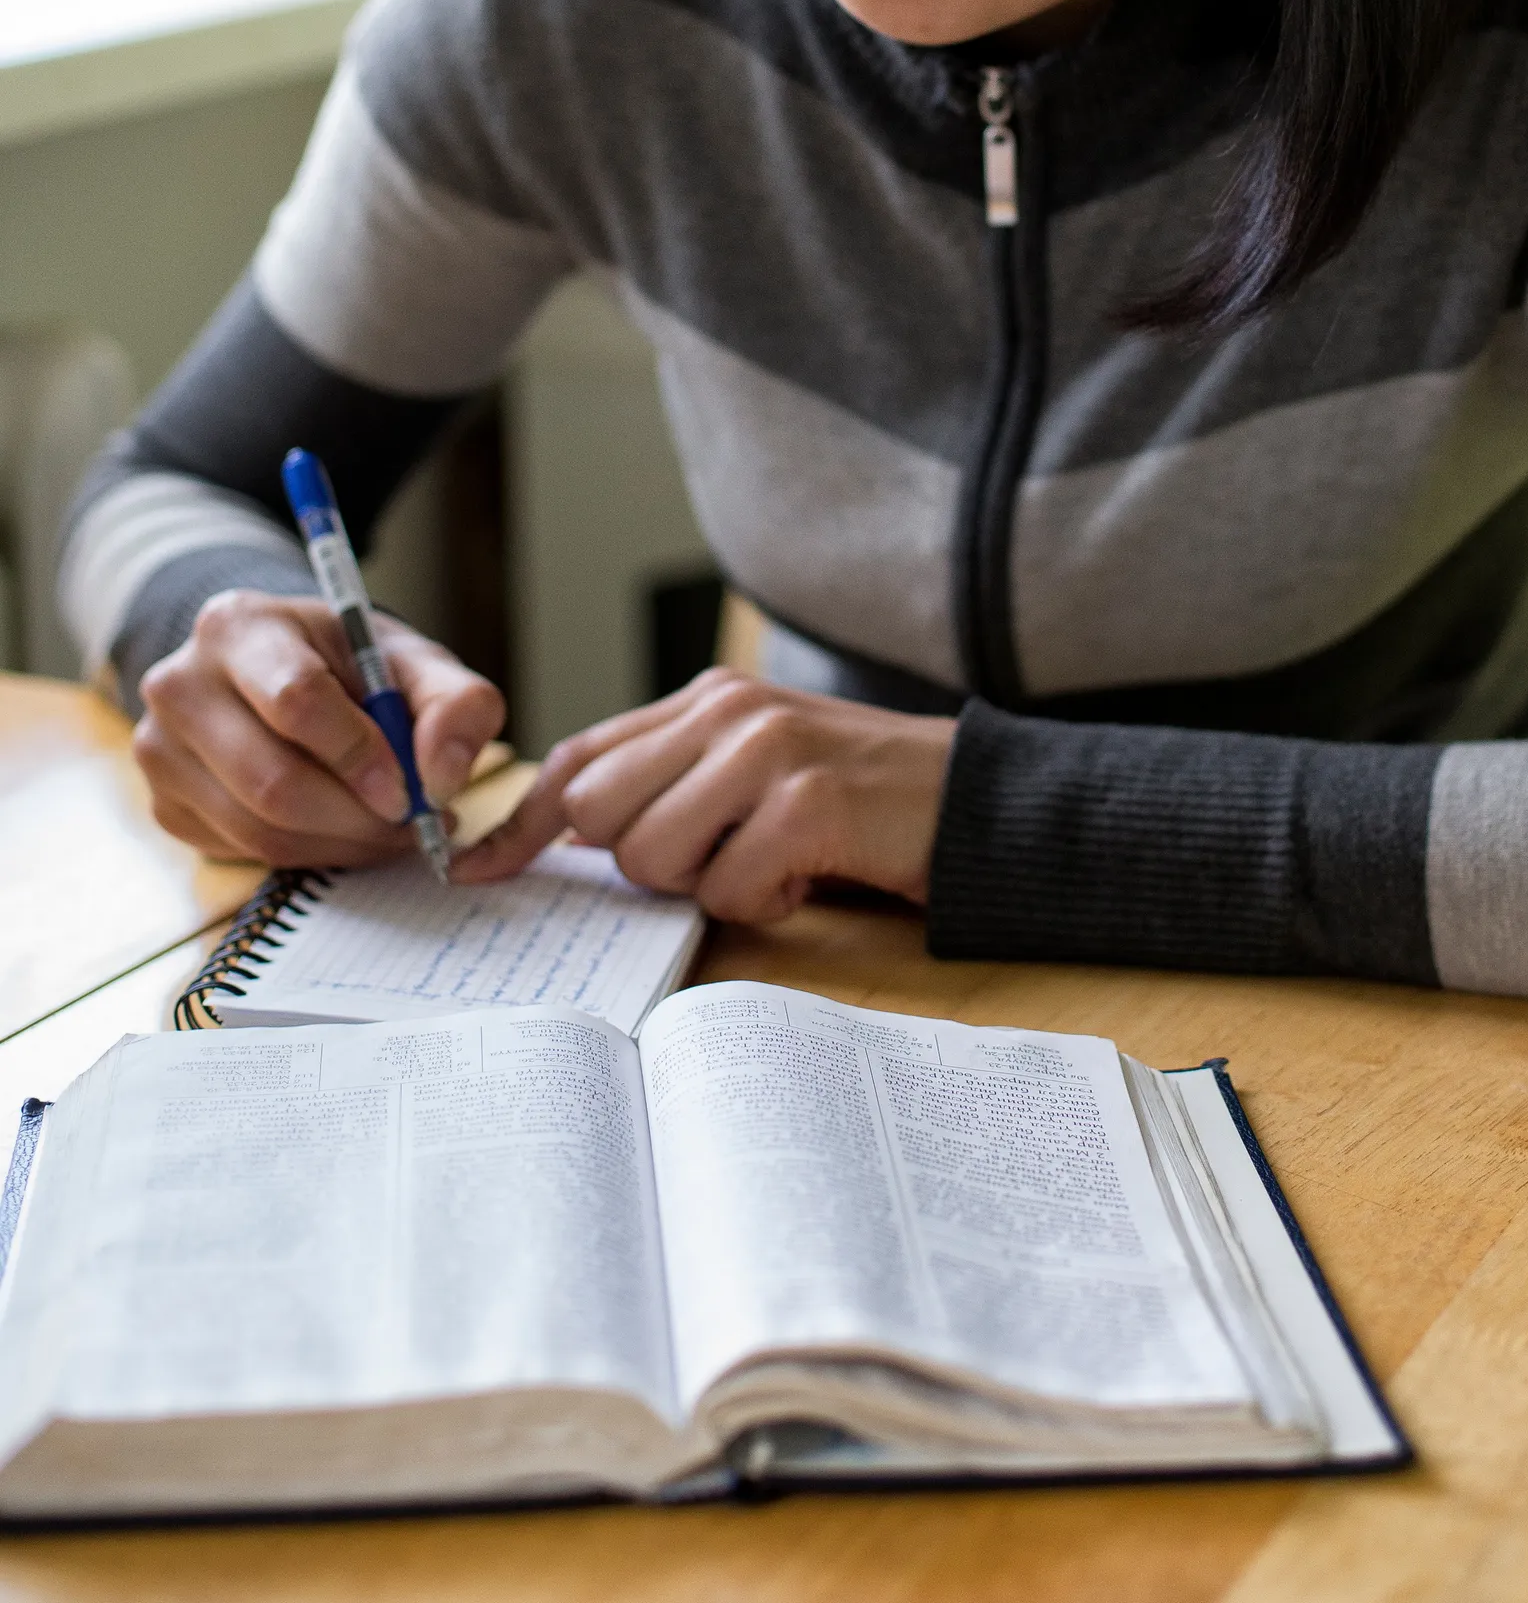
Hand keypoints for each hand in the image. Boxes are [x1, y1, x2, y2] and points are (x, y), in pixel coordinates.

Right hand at [134, 590, 503, 868]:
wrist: (284, 675)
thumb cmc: (353, 667)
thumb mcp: (414, 662)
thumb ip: (457, 705)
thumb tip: (442, 777)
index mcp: (238, 626)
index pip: (297, 700)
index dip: (360, 755)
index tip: (409, 790)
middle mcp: (180, 684)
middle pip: (272, 780)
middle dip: (358, 817)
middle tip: (415, 824)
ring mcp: (160, 749)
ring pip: (258, 829)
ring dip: (340, 844)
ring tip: (390, 829)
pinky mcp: (165, 804)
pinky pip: (244, 852)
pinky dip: (308, 854)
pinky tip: (342, 829)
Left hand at [453, 670, 956, 923]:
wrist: (975, 801)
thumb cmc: (858, 802)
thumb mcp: (756, 773)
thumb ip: (674, 784)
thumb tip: (566, 834)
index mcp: (709, 702)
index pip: (582, 757)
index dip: (524, 820)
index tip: (476, 867)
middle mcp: (730, 712)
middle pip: (600, 812)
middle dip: (642, 862)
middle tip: (715, 859)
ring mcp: (769, 751)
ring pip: (654, 856)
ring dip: (710, 885)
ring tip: (774, 861)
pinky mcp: (807, 802)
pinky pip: (729, 886)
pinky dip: (766, 900)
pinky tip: (812, 871)